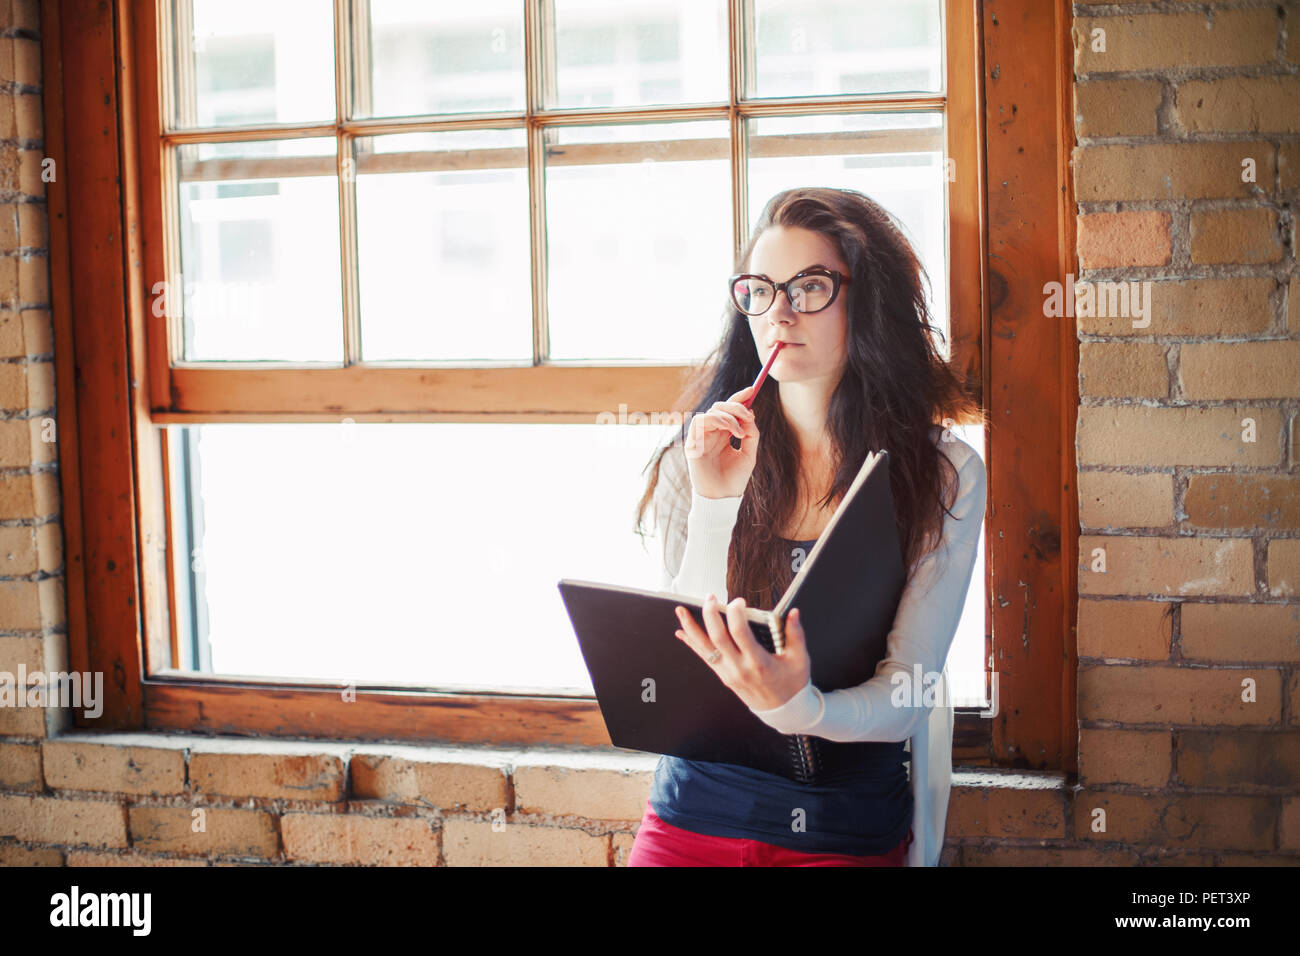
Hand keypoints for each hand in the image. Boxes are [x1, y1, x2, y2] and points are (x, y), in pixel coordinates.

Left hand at [673, 595, 810, 711]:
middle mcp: (740, 668)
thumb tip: (793, 613)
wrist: (783, 711)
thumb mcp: (799, 659)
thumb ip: (796, 634)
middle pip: (718, 638)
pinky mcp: (723, 675)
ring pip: (705, 648)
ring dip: (691, 628)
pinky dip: (692, 643)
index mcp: (759, 662)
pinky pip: (704, 657)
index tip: (738, 602)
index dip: (736, 614)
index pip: (740, 634)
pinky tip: (682, 632)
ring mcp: (728, 672)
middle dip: (711, 615)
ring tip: (681, 611)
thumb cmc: (791, 684)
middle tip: (710, 598)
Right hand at [683, 386, 759, 498]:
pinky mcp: (692, 444)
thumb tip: (750, 414)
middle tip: (749, 415)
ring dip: (727, 416)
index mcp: (723, 435)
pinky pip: (700, 421)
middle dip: (735, 406)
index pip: (728, 411)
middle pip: (720, 408)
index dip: (738, 399)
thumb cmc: (735, 478)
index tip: (752, 389)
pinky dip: (717, 421)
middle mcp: (711, 434)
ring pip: (710, 412)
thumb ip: (751, 434)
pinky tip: (731, 432)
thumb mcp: (749, 453)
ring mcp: (701, 438)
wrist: (723, 497)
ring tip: (739, 430)